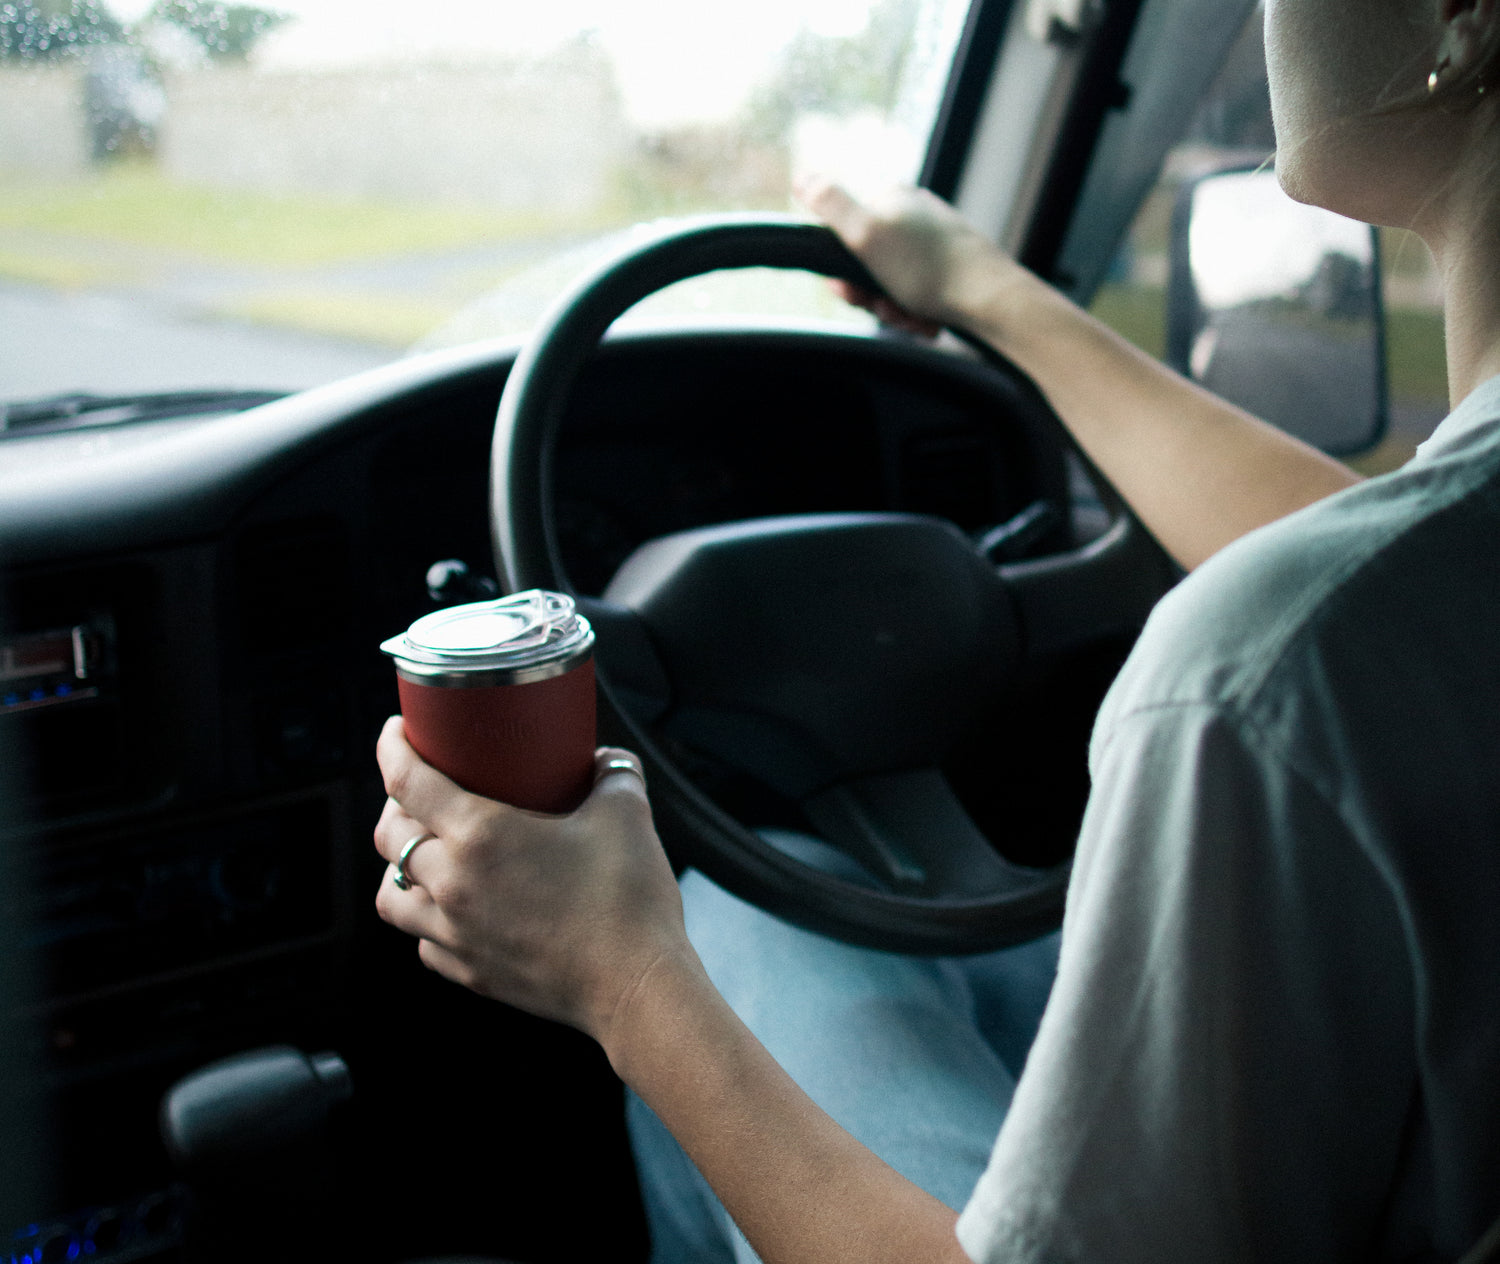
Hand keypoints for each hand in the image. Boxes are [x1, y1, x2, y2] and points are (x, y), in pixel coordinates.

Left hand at [373, 717, 690, 1045]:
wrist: (637, 987)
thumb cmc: (628, 902)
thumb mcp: (626, 814)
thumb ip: (613, 773)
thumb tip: (604, 761)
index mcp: (480, 836)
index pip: (406, 781)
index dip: (392, 746)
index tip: (396, 731)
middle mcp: (453, 884)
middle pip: (388, 836)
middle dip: (395, 805)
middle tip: (421, 791)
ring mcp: (455, 934)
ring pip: (390, 894)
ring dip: (399, 867)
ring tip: (426, 853)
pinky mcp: (469, 973)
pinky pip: (423, 940)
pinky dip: (427, 917)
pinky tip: (455, 907)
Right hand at [795, 176, 1028, 332]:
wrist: (991, 300)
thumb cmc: (929, 269)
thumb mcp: (867, 234)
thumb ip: (830, 205)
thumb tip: (801, 177)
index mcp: (893, 200)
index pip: (846, 236)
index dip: (843, 271)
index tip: (850, 291)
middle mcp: (914, 216)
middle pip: (869, 266)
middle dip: (873, 297)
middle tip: (888, 308)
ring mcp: (934, 243)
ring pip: (894, 286)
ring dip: (896, 311)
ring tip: (913, 317)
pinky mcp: (952, 269)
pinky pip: (919, 297)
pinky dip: (919, 314)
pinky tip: (928, 321)